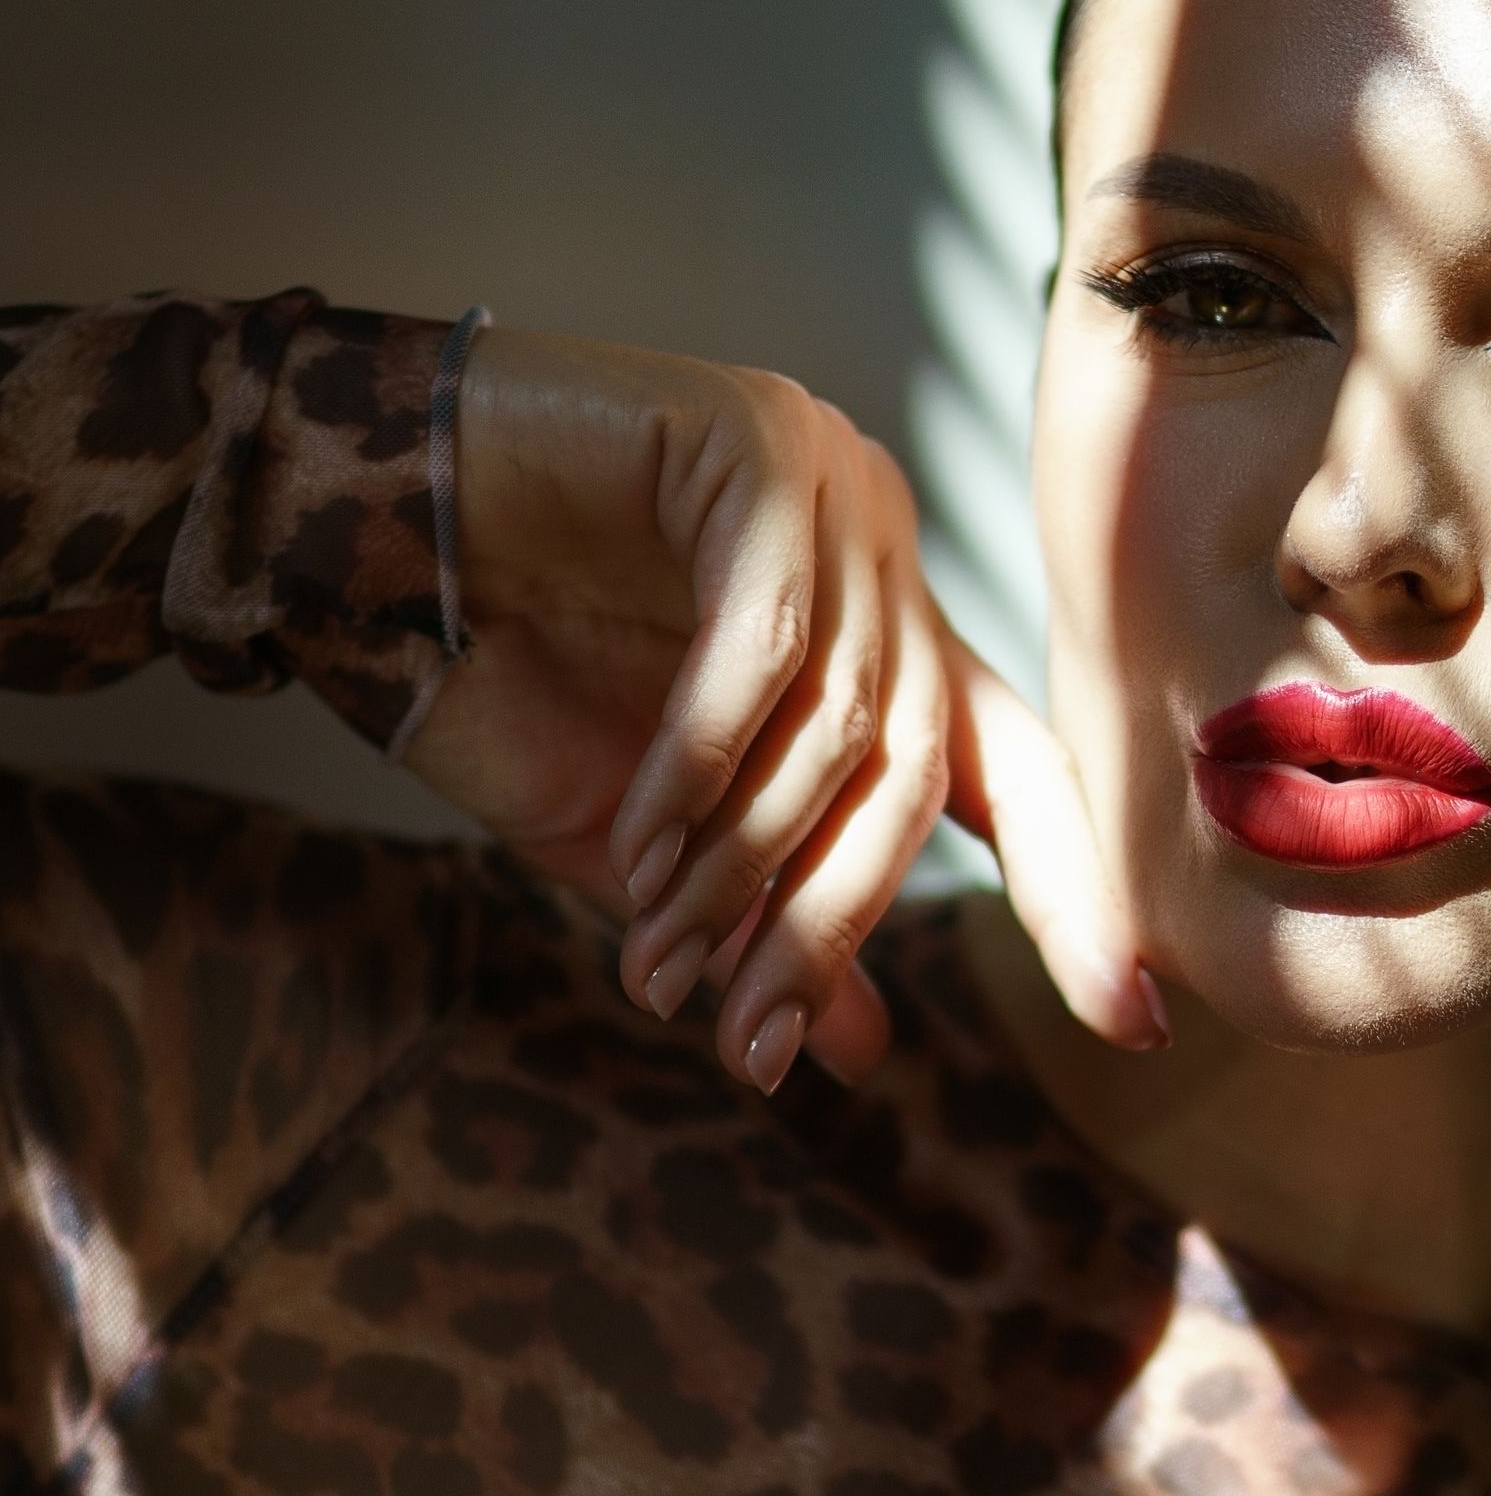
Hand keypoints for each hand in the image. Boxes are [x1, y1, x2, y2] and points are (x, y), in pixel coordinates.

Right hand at [401, 326, 1163, 1086]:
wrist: (347, 544)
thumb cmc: (498, 677)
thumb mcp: (652, 854)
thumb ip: (760, 929)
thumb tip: (863, 1059)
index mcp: (883, 639)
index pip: (1019, 778)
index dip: (1079, 900)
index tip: (1139, 1024)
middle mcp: (881, 551)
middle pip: (917, 773)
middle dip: (831, 929)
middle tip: (749, 1043)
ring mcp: (828, 481)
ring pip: (844, 719)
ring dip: (745, 864)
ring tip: (660, 955)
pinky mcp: (751, 436)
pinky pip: (764, 635)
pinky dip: (707, 756)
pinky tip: (643, 837)